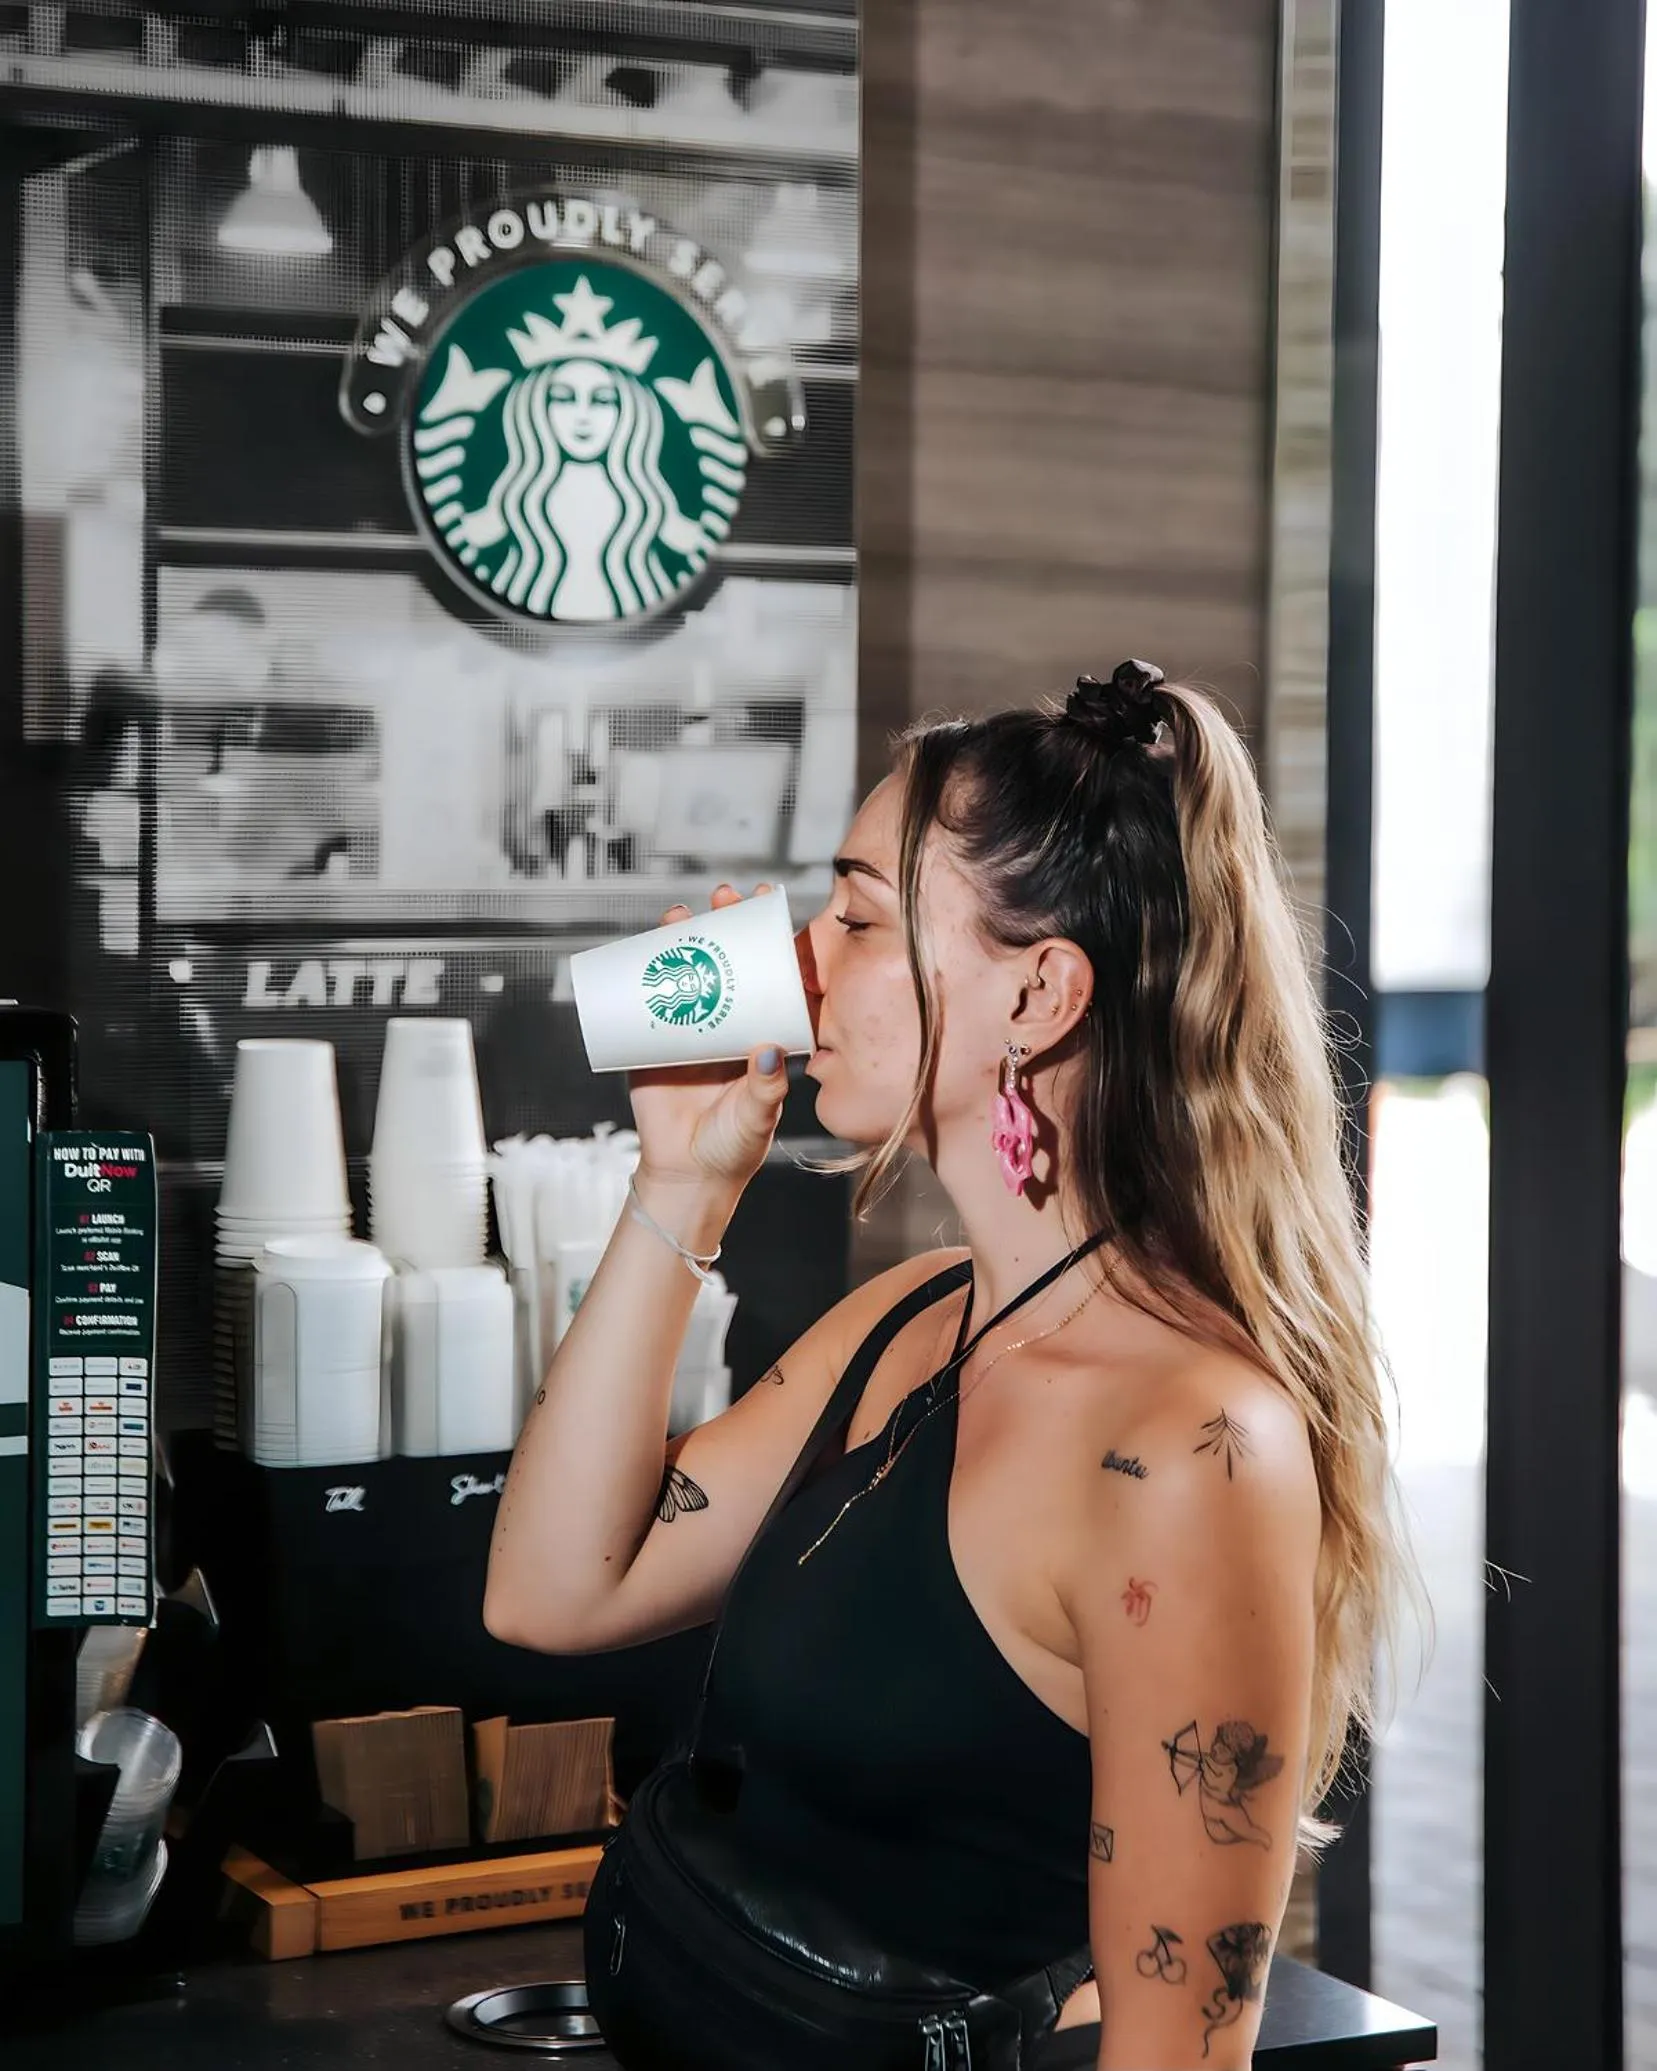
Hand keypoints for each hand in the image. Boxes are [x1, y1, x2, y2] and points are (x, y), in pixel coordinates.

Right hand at [626, 884, 790, 1190]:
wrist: (685, 1174)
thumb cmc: (733, 1147)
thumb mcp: (757, 1116)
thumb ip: (765, 1089)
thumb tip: (768, 1051)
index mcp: (760, 1032)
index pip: (769, 975)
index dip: (769, 940)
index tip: (769, 907)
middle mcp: (726, 1022)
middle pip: (726, 961)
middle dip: (724, 924)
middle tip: (723, 898)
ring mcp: (688, 1029)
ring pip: (686, 971)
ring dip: (683, 937)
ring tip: (681, 913)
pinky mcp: (651, 1042)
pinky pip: (645, 999)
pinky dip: (641, 972)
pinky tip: (641, 947)